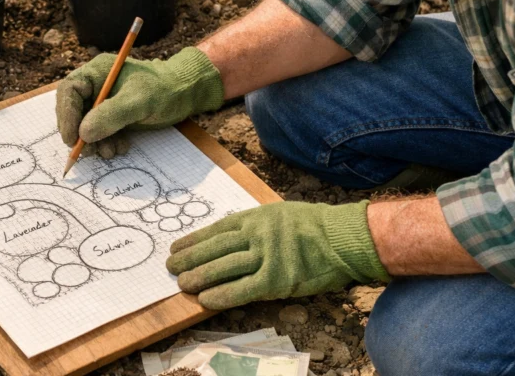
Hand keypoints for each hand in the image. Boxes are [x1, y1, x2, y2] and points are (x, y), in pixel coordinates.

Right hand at [56, 47, 223, 157]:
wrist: (186, 94)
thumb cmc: (164, 90)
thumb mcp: (139, 101)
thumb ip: (111, 115)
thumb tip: (83, 133)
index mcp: (97, 71)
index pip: (69, 91)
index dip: (66, 115)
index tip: (72, 138)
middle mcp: (96, 85)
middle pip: (74, 110)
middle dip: (80, 133)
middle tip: (89, 152)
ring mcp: (103, 102)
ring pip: (86, 125)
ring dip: (94, 143)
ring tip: (111, 152)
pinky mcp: (113, 116)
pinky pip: (100, 133)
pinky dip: (106, 143)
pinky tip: (120, 148)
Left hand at [166, 201, 389, 308]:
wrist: (344, 237)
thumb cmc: (314, 225)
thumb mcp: (280, 214)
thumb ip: (255, 225)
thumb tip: (229, 238)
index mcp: (256, 218)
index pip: (217, 230)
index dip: (194, 240)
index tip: (176, 247)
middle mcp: (257, 234)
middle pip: (215, 248)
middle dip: (190, 258)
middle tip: (170, 267)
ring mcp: (267, 256)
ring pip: (225, 267)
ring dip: (201, 276)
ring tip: (182, 283)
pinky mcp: (278, 279)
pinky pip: (244, 289)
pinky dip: (224, 295)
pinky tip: (207, 299)